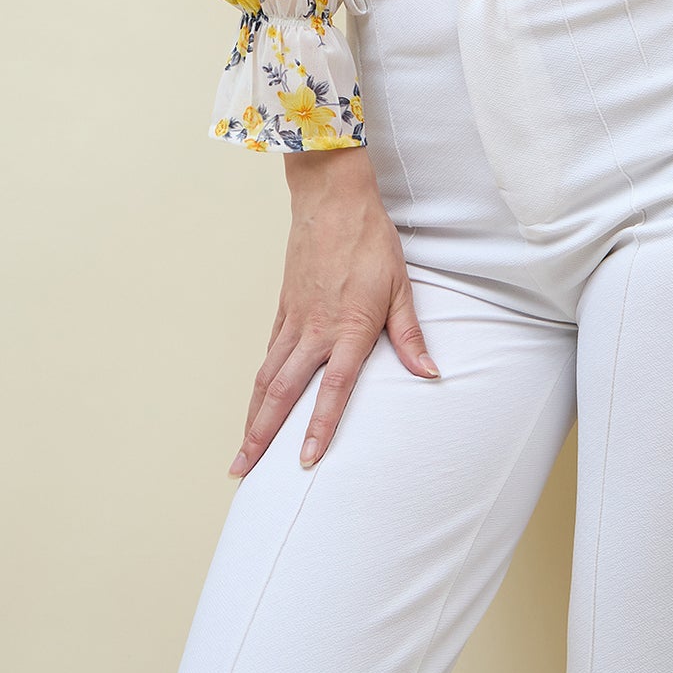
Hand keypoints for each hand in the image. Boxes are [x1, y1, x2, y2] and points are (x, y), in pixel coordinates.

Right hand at [227, 151, 439, 478]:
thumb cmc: (371, 240)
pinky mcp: (284, 308)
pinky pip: (268, 354)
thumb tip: (431, 373)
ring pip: (267, 377)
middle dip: (261, 437)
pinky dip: (259, 385)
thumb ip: (411, 335)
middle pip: (281, 392)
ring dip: (252, 417)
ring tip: (241, 452)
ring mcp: (294, 320)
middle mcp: (315, 330)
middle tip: (243, 473)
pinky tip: (256, 403)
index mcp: (348, 327)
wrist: (332, 199)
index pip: (333, 389)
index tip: (305, 462)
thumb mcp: (401, 286)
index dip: (319, 428)